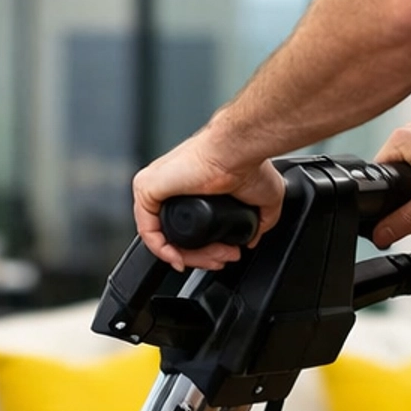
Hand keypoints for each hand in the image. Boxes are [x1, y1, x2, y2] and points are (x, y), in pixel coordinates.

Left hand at [132, 128, 286, 270]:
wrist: (239, 150)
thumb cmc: (250, 164)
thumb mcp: (264, 200)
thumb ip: (259, 222)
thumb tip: (252, 239)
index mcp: (192, 188)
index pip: (190, 229)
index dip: (207, 249)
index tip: (225, 254)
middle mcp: (172, 188)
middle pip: (177, 236)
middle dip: (202, 256)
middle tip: (223, 258)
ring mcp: (157, 187)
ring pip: (164, 236)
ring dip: (189, 256)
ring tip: (215, 258)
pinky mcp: (146, 188)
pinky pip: (148, 230)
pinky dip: (162, 250)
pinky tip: (181, 259)